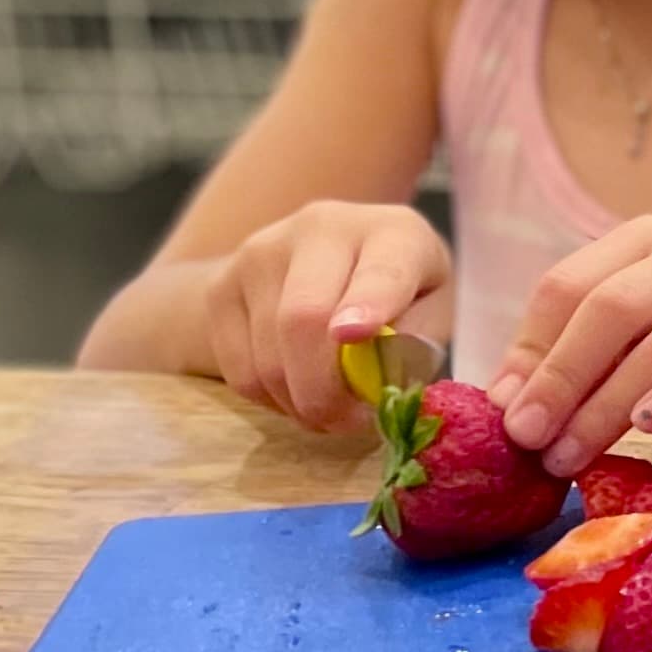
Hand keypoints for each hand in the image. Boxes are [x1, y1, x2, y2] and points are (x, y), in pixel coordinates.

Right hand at [201, 202, 453, 431]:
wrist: (327, 256)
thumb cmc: (399, 292)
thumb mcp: (430, 312)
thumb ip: (414, 344)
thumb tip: (373, 383)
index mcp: (393, 232)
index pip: (381, 270)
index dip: (368, 303)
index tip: (354, 335)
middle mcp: (322, 227)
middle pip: (304, 318)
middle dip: (323, 391)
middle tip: (344, 424)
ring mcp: (261, 252)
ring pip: (268, 356)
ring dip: (299, 403)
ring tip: (326, 408)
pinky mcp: (220, 286)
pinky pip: (239, 369)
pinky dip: (269, 398)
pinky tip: (295, 391)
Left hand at [484, 218, 651, 474]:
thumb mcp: (622, 350)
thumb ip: (566, 361)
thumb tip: (501, 401)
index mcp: (647, 240)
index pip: (569, 285)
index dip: (530, 350)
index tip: (506, 413)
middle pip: (611, 307)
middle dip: (561, 379)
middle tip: (529, 440)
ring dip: (605, 408)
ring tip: (571, 457)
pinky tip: (647, 428)